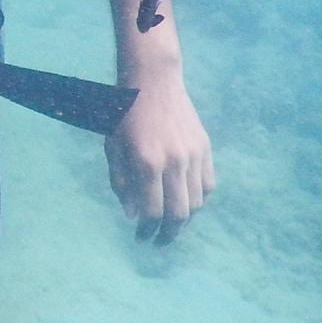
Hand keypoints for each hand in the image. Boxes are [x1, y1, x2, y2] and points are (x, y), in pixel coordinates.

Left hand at [104, 75, 214, 245]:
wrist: (153, 81)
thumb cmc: (125, 115)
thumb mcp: (113, 147)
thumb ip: (121, 183)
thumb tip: (133, 215)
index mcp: (147, 162)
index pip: (153, 211)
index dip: (147, 230)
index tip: (141, 237)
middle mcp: (174, 162)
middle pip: (179, 214)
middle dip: (169, 234)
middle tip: (160, 241)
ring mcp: (193, 155)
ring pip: (197, 202)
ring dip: (184, 219)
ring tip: (172, 223)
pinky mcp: (205, 148)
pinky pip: (209, 184)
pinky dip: (199, 198)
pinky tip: (186, 200)